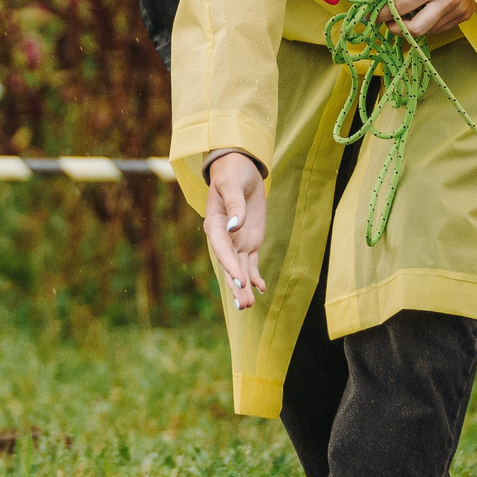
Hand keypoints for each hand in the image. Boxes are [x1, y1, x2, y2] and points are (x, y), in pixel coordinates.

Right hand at [203, 151, 267, 309]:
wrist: (239, 169)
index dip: (230, 266)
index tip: (241, 281)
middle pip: (229, 265)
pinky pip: (251, 262)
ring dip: (244, 287)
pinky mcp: (249, 242)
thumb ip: (234, 205)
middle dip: (236, 285)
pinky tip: (262, 289)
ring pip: (240, 268)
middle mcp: (223, 237)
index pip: (222, 249)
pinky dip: (256, 275)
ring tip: (249, 306)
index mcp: (214, 224)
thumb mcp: (232, 184)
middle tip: (244, 305)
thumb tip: (235, 226)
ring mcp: (236, 241)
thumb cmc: (232, 174)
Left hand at [387, 0, 475, 39]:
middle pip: (415, 30)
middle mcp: (448, 1)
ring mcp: (458, 11)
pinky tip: (425, 10)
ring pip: (426, 31)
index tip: (373, 14)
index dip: (383, 13)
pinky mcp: (464, 16)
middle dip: (397, 28)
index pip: (401, 7)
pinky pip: (438, 28)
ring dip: (412, 24)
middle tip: (388, 22)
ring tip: (408, 12)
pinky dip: (427, 22)